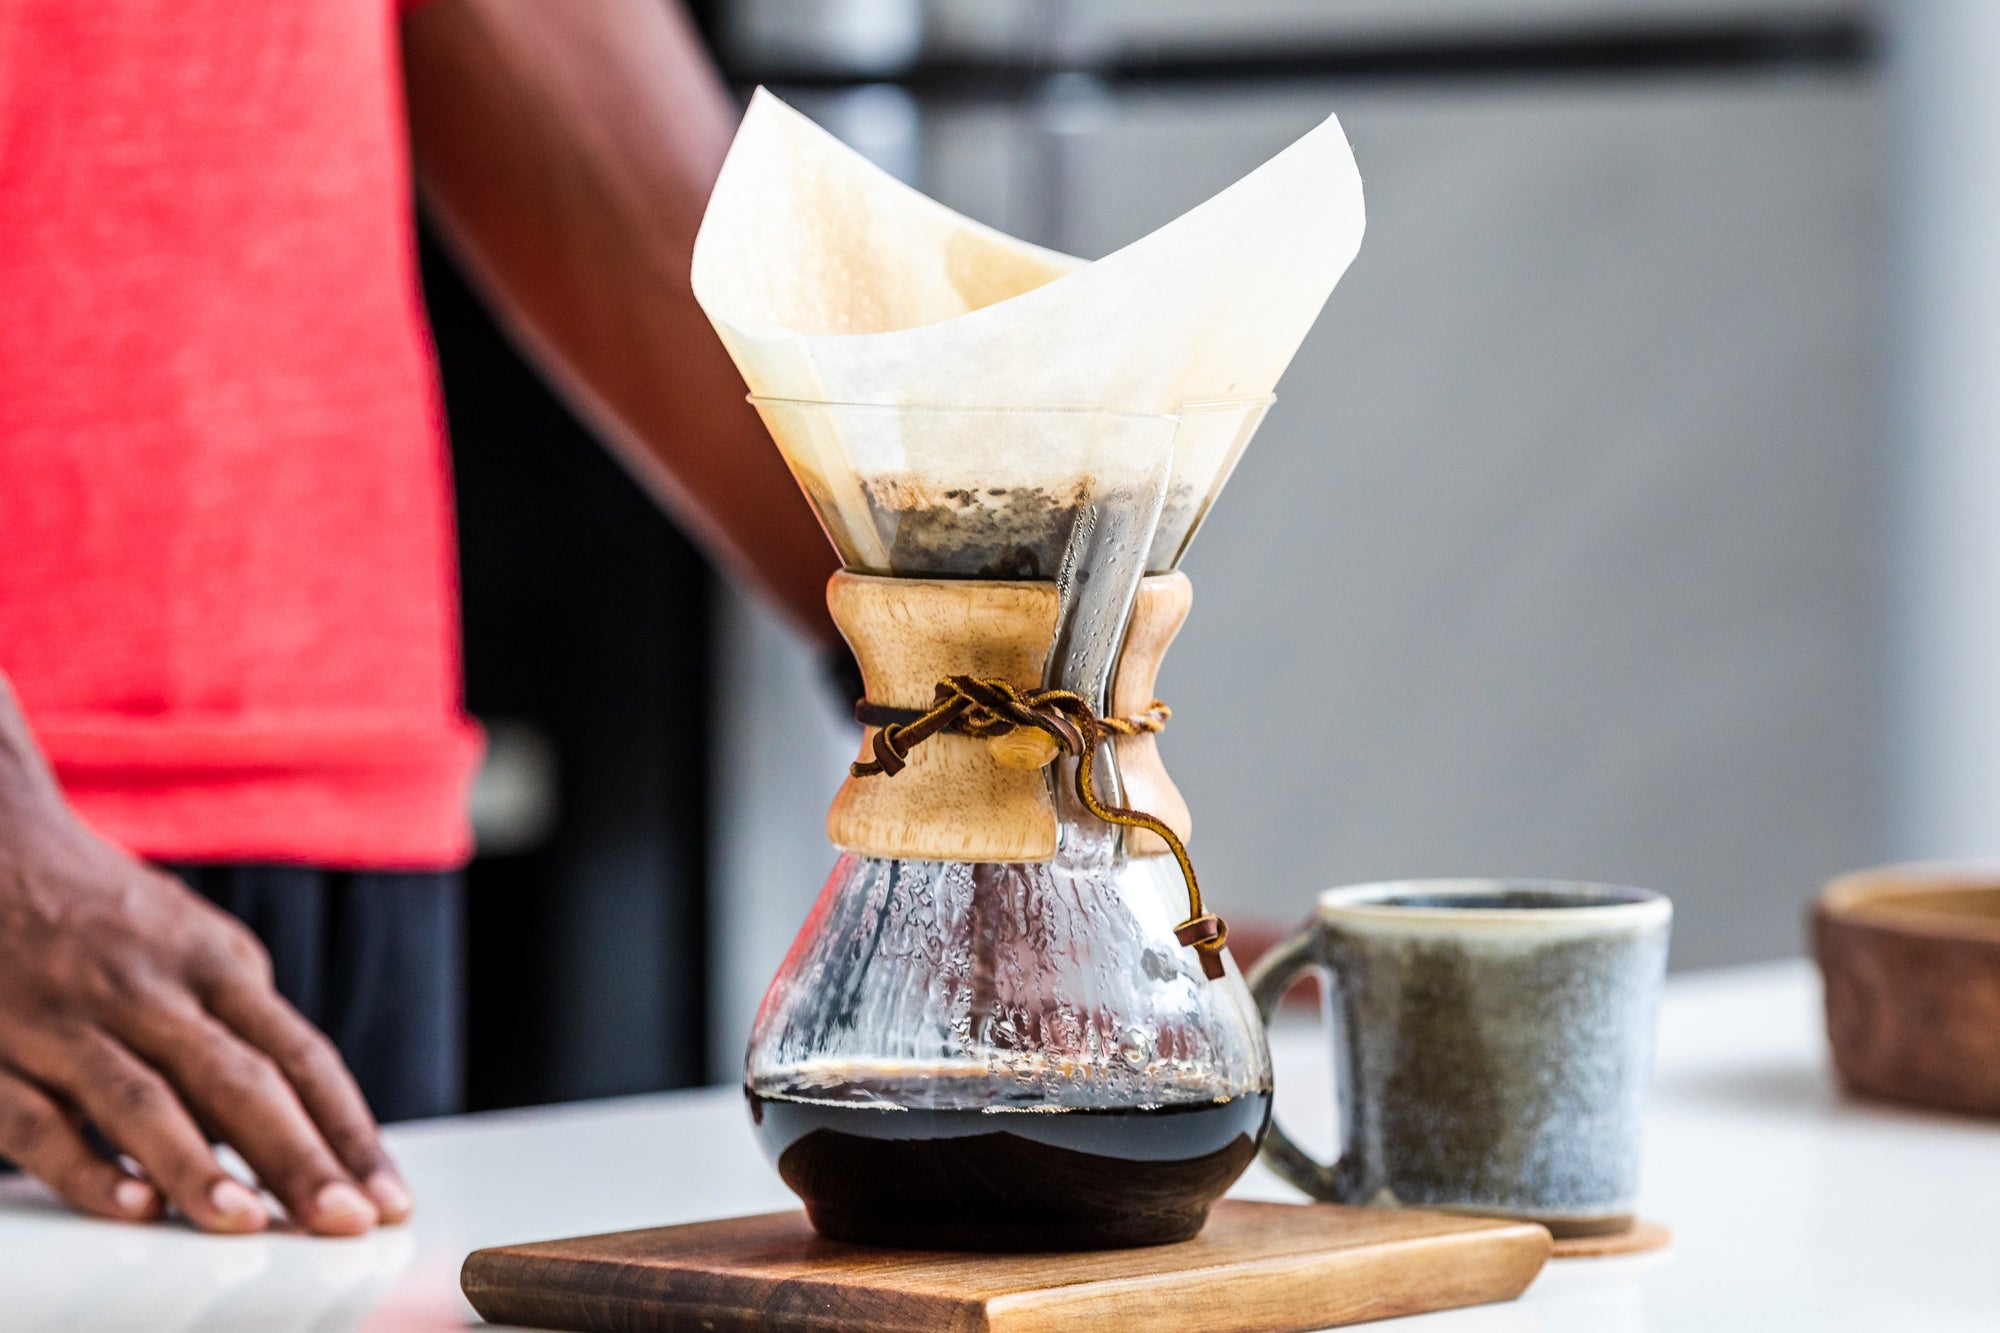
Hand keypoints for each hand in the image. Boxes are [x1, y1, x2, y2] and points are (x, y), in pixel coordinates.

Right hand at [0, 682, 409, 1234]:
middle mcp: (150, 991)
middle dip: (297, 1157)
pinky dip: (85, 1166)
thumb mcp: (193, 943)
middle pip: (239, 1081)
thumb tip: (295, 1117)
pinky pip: (39, 1119)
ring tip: (246, 1223)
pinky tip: (132, 1206)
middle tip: (344, 1222)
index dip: (347, 1131)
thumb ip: (238, 1021)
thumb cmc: (109, 917)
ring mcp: (68, 1020)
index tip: (387, 1199)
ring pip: (143, 1098)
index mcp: (214, 963)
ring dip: (197, 1165)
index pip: (300, 1056)